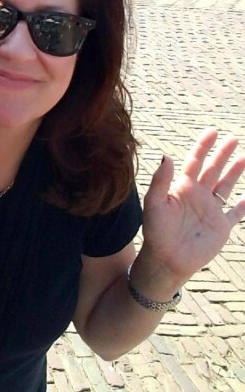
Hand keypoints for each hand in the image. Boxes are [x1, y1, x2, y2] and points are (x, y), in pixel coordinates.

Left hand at [140, 129, 244, 286]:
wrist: (167, 259)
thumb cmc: (156, 231)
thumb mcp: (154, 203)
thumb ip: (160, 180)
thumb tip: (166, 156)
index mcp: (182, 187)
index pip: (195, 161)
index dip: (204, 146)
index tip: (213, 131)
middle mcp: (198, 195)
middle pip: (213, 169)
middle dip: (222, 154)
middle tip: (233, 138)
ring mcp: (211, 210)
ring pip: (226, 186)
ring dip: (235, 172)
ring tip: (244, 157)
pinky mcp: (221, 227)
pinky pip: (236, 214)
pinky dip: (244, 206)